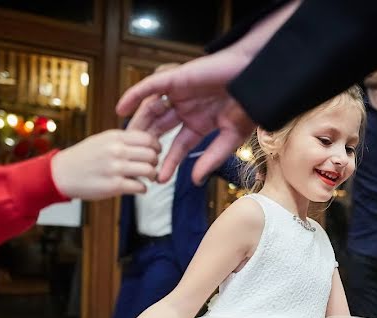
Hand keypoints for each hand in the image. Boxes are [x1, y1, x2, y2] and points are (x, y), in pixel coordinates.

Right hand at [50, 130, 160, 198]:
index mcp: (115, 137)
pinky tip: (138, 188)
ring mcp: (116, 168)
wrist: (62, 173)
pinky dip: (143, 189)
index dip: (156, 147)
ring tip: (147, 178)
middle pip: (152, 155)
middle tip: (151, 167)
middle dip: (155, 162)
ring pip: (149, 171)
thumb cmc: (84, 157)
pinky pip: (140, 187)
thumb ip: (123, 140)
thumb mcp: (102, 140)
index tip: (155, 152)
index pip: (148, 139)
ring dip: (152, 176)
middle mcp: (116, 151)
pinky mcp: (114, 186)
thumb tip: (147, 142)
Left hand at [117, 51, 255, 185]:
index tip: (158, 179)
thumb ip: (212, 158)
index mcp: (200, 124)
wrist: (254, 78)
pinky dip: (134, 96)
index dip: (168, 162)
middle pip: (160, 129)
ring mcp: (180, 94)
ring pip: (152, 110)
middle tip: (133, 161)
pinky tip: (121, 109)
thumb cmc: (248, 105)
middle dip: (146, 145)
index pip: (178, 147)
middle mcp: (187, 109)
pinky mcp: (176, 78)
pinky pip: (150, 87)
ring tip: (124, 141)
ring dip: (138, 125)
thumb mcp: (230, 137)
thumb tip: (194, 180)